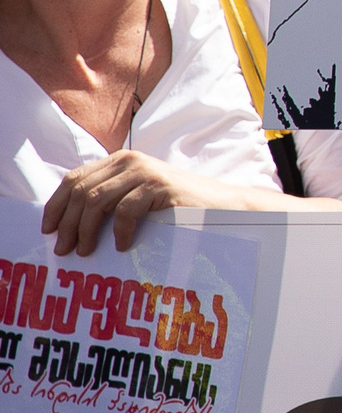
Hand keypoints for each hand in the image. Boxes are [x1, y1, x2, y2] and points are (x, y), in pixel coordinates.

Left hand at [42, 152, 245, 254]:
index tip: (48, 230)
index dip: (56, 204)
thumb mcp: (136, 198)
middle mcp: (129, 161)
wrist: (220, 207)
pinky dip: (120, 232)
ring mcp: (145, 171)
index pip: (74, 178)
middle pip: (80, 190)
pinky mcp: (159, 186)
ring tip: (86, 251)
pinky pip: (125, 211)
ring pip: (96, 200)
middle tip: (64, 250)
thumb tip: (67, 224)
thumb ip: (110, 198)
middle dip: (67, 223)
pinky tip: (124, 246)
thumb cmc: (176, 209)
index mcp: (120, 161)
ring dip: (85, 230)